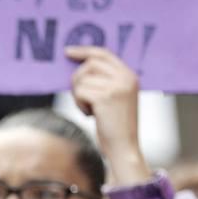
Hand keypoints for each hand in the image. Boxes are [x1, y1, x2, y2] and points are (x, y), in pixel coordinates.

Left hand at [64, 45, 151, 185]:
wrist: (124, 148)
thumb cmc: (115, 126)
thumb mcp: (115, 98)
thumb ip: (105, 81)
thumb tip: (78, 66)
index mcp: (130, 75)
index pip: (104, 54)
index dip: (84, 50)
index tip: (67, 52)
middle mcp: (126, 77)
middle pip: (89, 64)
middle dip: (78, 79)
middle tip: (81, 96)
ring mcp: (116, 86)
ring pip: (81, 79)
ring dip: (79, 95)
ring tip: (90, 109)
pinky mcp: (105, 97)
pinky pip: (80, 92)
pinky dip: (79, 104)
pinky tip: (90, 115)